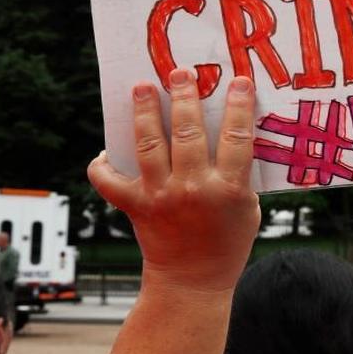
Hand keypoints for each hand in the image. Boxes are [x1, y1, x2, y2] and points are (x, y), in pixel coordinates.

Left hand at [88, 69, 260, 293]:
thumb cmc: (228, 242)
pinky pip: (111, 181)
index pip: (237, 137)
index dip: (238, 106)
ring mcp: (162, 197)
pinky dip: (103, 165)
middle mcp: (193, 189)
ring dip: (144, 113)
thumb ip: (240, 172)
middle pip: (188, 133)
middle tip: (179, 72)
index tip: (238, 82)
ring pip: (149, 146)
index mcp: (229, 189)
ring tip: (142, 87)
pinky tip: (106, 150)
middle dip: (183, 97)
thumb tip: (230, 131)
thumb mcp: (249, 206)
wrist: (193, 281)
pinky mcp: (136, 206)